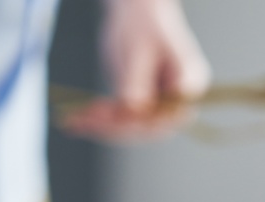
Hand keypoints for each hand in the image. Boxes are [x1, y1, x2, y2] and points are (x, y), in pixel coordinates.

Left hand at [62, 0, 210, 140]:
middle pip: (147, 126)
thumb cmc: (144, 22)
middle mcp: (176, 102)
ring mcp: (157, 107)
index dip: (143, 121)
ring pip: (129, 127)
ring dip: (100, 126)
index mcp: (189, 84)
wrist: (137, 12)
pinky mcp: (138, 107)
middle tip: (85, 119)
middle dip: (114, 126)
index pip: (169, 114)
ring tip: (74, 120)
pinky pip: (117, 120)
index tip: (116, 117)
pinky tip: (75, 121)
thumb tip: (133, 111)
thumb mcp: (139, 49)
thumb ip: (138, 81)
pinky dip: (96, 121)